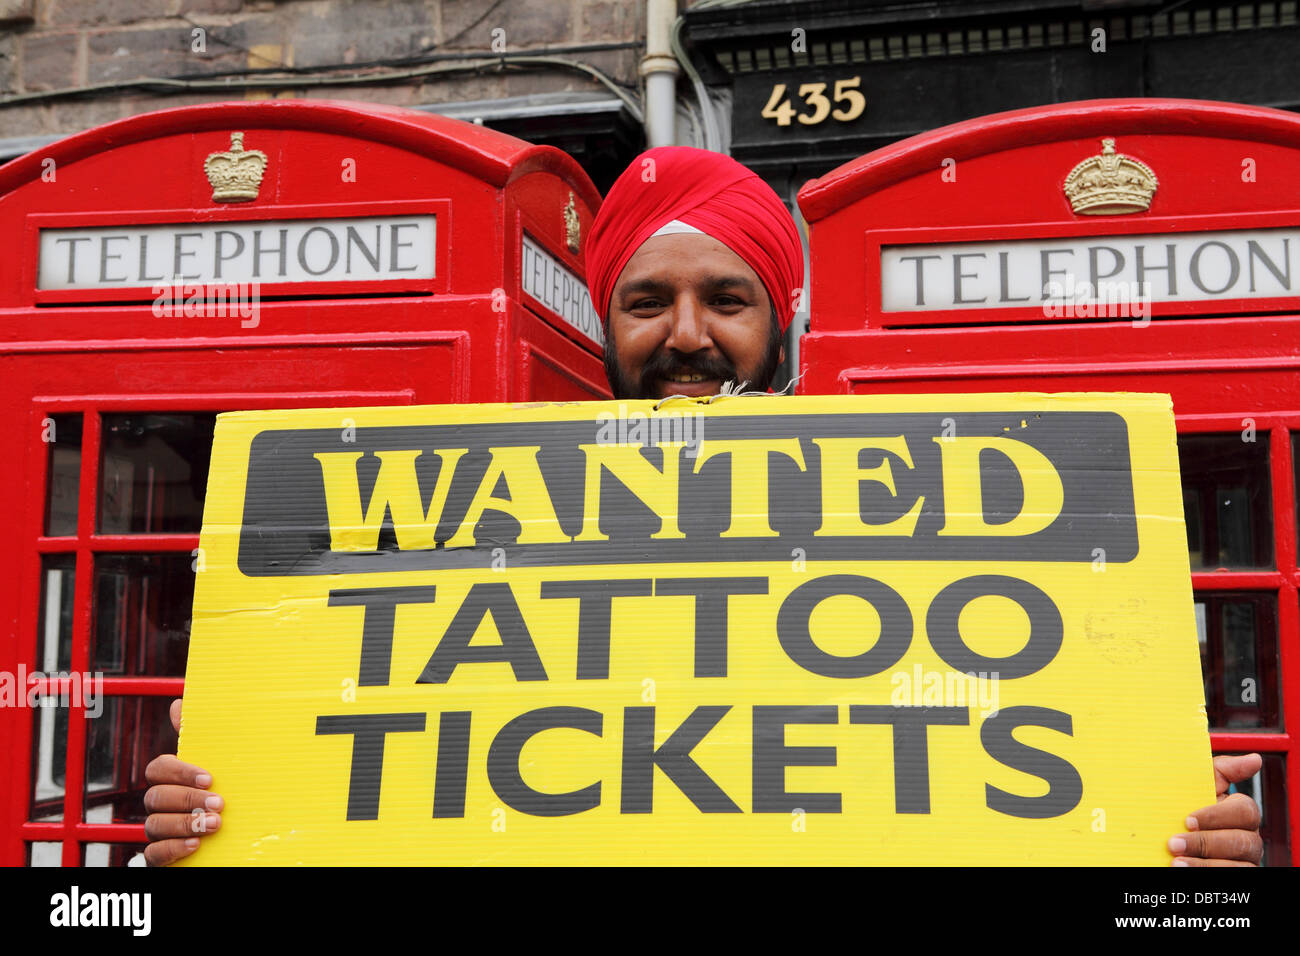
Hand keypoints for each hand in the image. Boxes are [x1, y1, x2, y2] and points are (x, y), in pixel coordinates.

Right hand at [143, 699, 221, 865]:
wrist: (236, 837)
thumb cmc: (224, 793)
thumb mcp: (218, 764)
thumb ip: (201, 738)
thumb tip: (179, 703)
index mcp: (172, 779)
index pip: (158, 768)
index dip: (180, 771)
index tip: (209, 777)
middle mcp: (161, 803)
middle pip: (155, 796)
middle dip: (187, 799)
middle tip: (218, 804)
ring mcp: (159, 829)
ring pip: (153, 823)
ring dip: (184, 824)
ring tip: (213, 825)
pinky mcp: (161, 855)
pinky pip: (152, 853)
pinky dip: (172, 848)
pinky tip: (195, 845)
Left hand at [1168, 753, 1262, 865]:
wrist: (1161, 834)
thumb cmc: (1183, 805)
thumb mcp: (1197, 785)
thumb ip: (1220, 771)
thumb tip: (1254, 759)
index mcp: (1238, 812)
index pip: (1244, 810)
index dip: (1216, 815)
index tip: (1187, 820)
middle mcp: (1247, 836)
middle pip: (1242, 840)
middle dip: (1206, 843)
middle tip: (1174, 843)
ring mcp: (1244, 859)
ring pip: (1240, 865)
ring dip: (1205, 864)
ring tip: (1176, 861)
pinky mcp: (1235, 875)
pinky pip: (1232, 879)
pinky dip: (1207, 874)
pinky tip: (1185, 869)